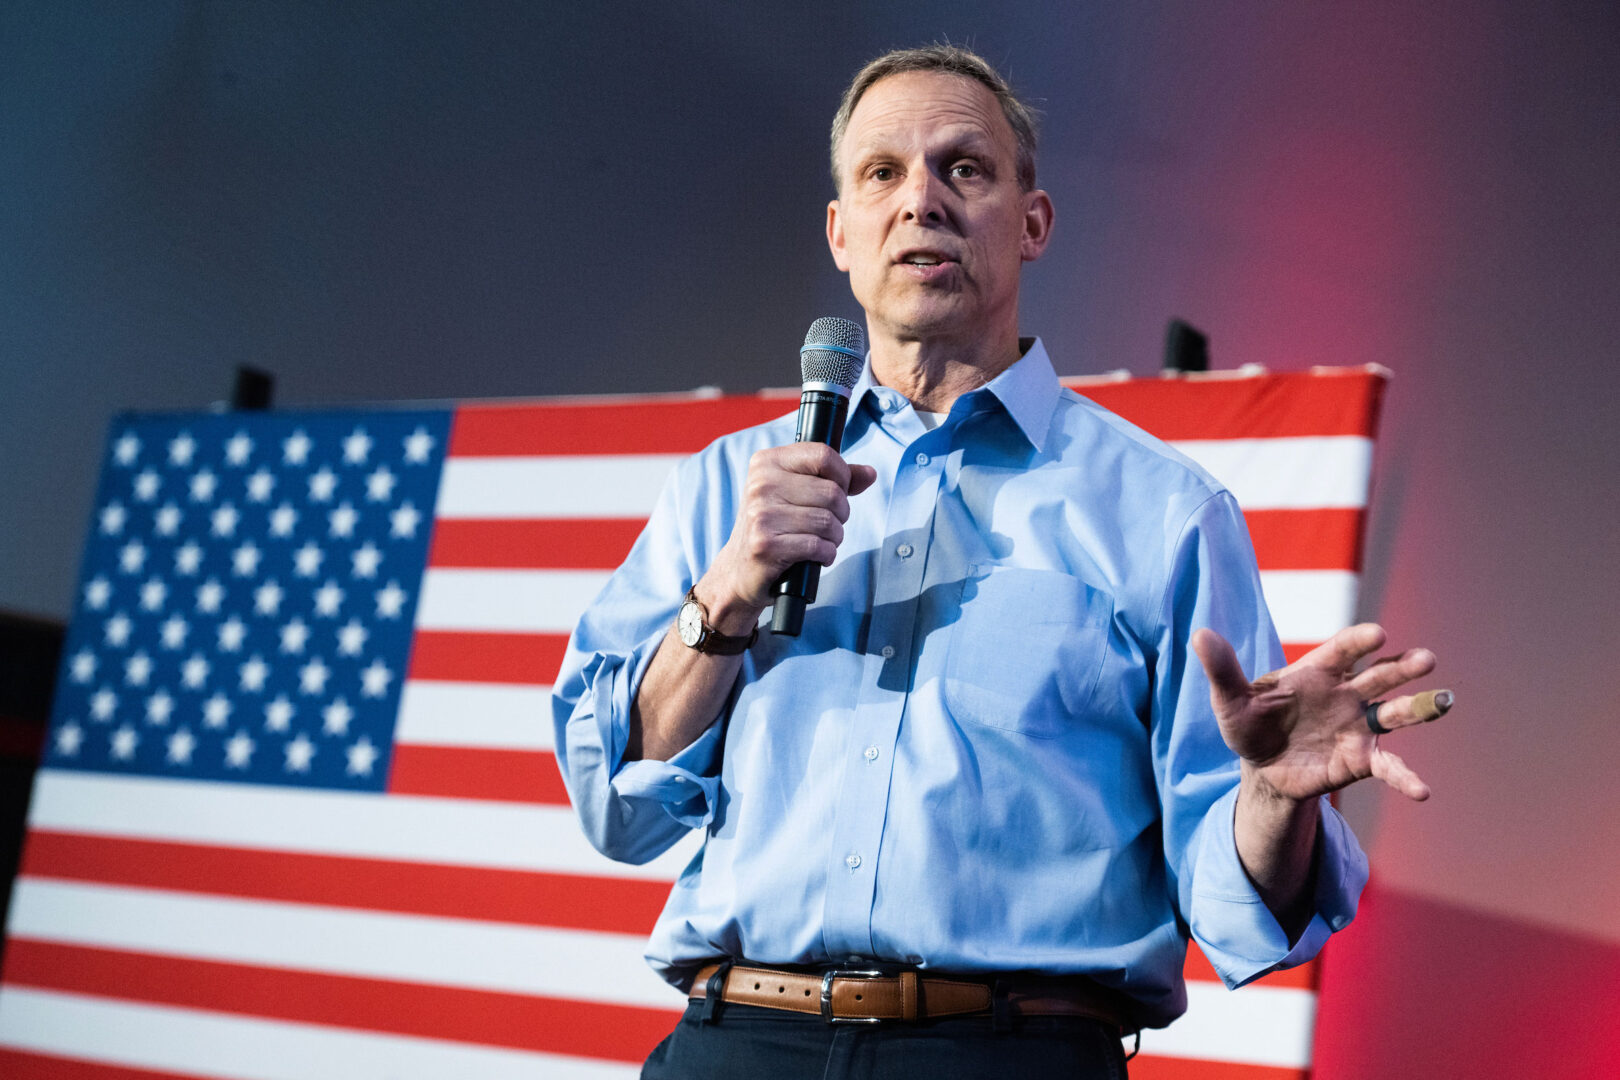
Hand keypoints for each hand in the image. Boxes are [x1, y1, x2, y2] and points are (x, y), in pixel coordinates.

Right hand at [700, 443, 876, 629]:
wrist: (739, 570)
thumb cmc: (773, 527)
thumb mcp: (796, 493)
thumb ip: (833, 480)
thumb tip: (869, 474)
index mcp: (766, 462)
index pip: (822, 455)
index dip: (842, 475)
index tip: (838, 490)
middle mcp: (760, 485)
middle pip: (832, 491)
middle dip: (841, 513)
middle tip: (827, 524)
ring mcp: (761, 515)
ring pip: (829, 521)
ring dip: (835, 536)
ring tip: (820, 541)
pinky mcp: (765, 545)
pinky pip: (818, 546)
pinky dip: (826, 554)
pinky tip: (815, 556)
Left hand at [1193, 623, 1451, 802]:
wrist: (1263, 768)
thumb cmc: (1249, 724)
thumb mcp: (1230, 701)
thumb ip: (1222, 670)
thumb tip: (1200, 634)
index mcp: (1317, 672)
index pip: (1343, 651)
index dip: (1360, 642)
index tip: (1379, 634)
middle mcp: (1346, 694)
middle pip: (1380, 676)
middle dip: (1403, 667)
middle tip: (1427, 659)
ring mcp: (1358, 725)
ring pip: (1394, 713)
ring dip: (1419, 707)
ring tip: (1444, 701)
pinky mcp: (1362, 758)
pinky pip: (1388, 766)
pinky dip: (1405, 777)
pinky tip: (1422, 791)